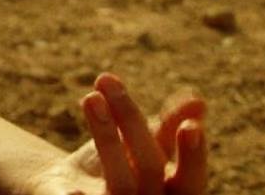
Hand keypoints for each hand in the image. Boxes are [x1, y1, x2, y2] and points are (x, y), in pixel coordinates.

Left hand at [22, 73, 207, 194]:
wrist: (67, 188)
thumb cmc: (119, 164)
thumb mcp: (144, 142)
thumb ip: (169, 125)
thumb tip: (198, 101)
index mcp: (173, 193)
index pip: (191, 180)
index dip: (192, 156)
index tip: (190, 126)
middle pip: (150, 169)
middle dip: (134, 125)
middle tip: (111, 81)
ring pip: (119, 182)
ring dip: (106, 137)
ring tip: (91, 98)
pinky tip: (74, 190)